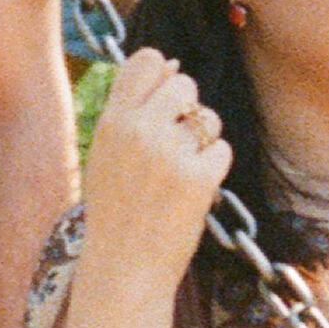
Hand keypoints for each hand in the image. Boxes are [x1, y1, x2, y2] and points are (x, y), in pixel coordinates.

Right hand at [79, 49, 231, 296]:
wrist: (124, 268)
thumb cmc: (116, 212)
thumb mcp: (106, 153)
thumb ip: (133, 110)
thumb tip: (172, 65)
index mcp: (112, 121)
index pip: (147, 60)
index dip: (163, 74)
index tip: (164, 101)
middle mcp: (140, 130)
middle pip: (185, 84)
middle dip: (188, 111)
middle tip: (174, 147)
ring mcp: (170, 153)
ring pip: (209, 118)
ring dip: (203, 142)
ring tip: (179, 173)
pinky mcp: (199, 177)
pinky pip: (222, 151)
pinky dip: (213, 170)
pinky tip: (192, 192)